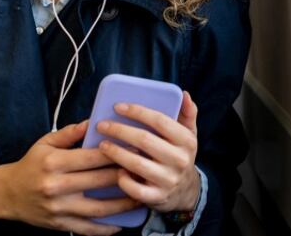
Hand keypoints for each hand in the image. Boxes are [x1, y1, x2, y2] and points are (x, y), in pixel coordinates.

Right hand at [0, 120, 138, 234]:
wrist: (7, 194)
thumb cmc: (30, 165)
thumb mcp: (46, 142)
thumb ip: (71, 133)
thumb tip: (94, 121)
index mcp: (55, 162)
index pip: (92, 157)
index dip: (116, 153)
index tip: (135, 149)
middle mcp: (57, 186)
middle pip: (100, 181)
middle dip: (126, 175)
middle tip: (146, 170)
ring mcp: (60, 208)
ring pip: (99, 208)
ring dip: (124, 203)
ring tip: (142, 196)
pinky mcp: (61, 224)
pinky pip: (88, 229)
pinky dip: (107, 228)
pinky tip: (123, 222)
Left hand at [96, 91, 200, 212]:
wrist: (186, 191)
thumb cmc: (179, 155)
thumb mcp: (189, 135)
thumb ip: (187, 114)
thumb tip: (184, 93)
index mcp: (186, 141)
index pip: (160, 121)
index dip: (137, 112)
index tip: (117, 107)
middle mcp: (180, 160)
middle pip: (145, 141)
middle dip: (120, 131)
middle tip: (102, 125)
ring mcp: (169, 180)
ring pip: (138, 164)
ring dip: (116, 153)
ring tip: (102, 145)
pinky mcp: (158, 197)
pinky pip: (136, 190)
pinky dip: (124, 181)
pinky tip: (116, 171)